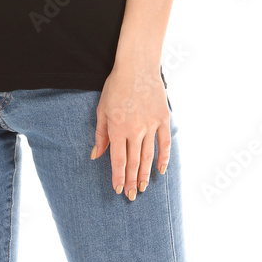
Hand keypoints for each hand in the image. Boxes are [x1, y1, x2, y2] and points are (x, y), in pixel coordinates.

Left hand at [90, 63, 169, 198]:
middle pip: (134, 162)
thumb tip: (96, 155)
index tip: (119, 189)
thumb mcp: (102, 109)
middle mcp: (135, 130)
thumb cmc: (116, 85)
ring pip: (148, 156)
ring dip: (146, 174)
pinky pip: (165, 143)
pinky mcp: (163, 119)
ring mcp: (151, 125)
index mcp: (117, 128)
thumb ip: (100, 134)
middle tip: (132, 196)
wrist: (137, 66)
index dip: (118, 176)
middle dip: (132, 181)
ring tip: (143, 188)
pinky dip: (164, 158)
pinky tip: (161, 170)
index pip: (118, 160)